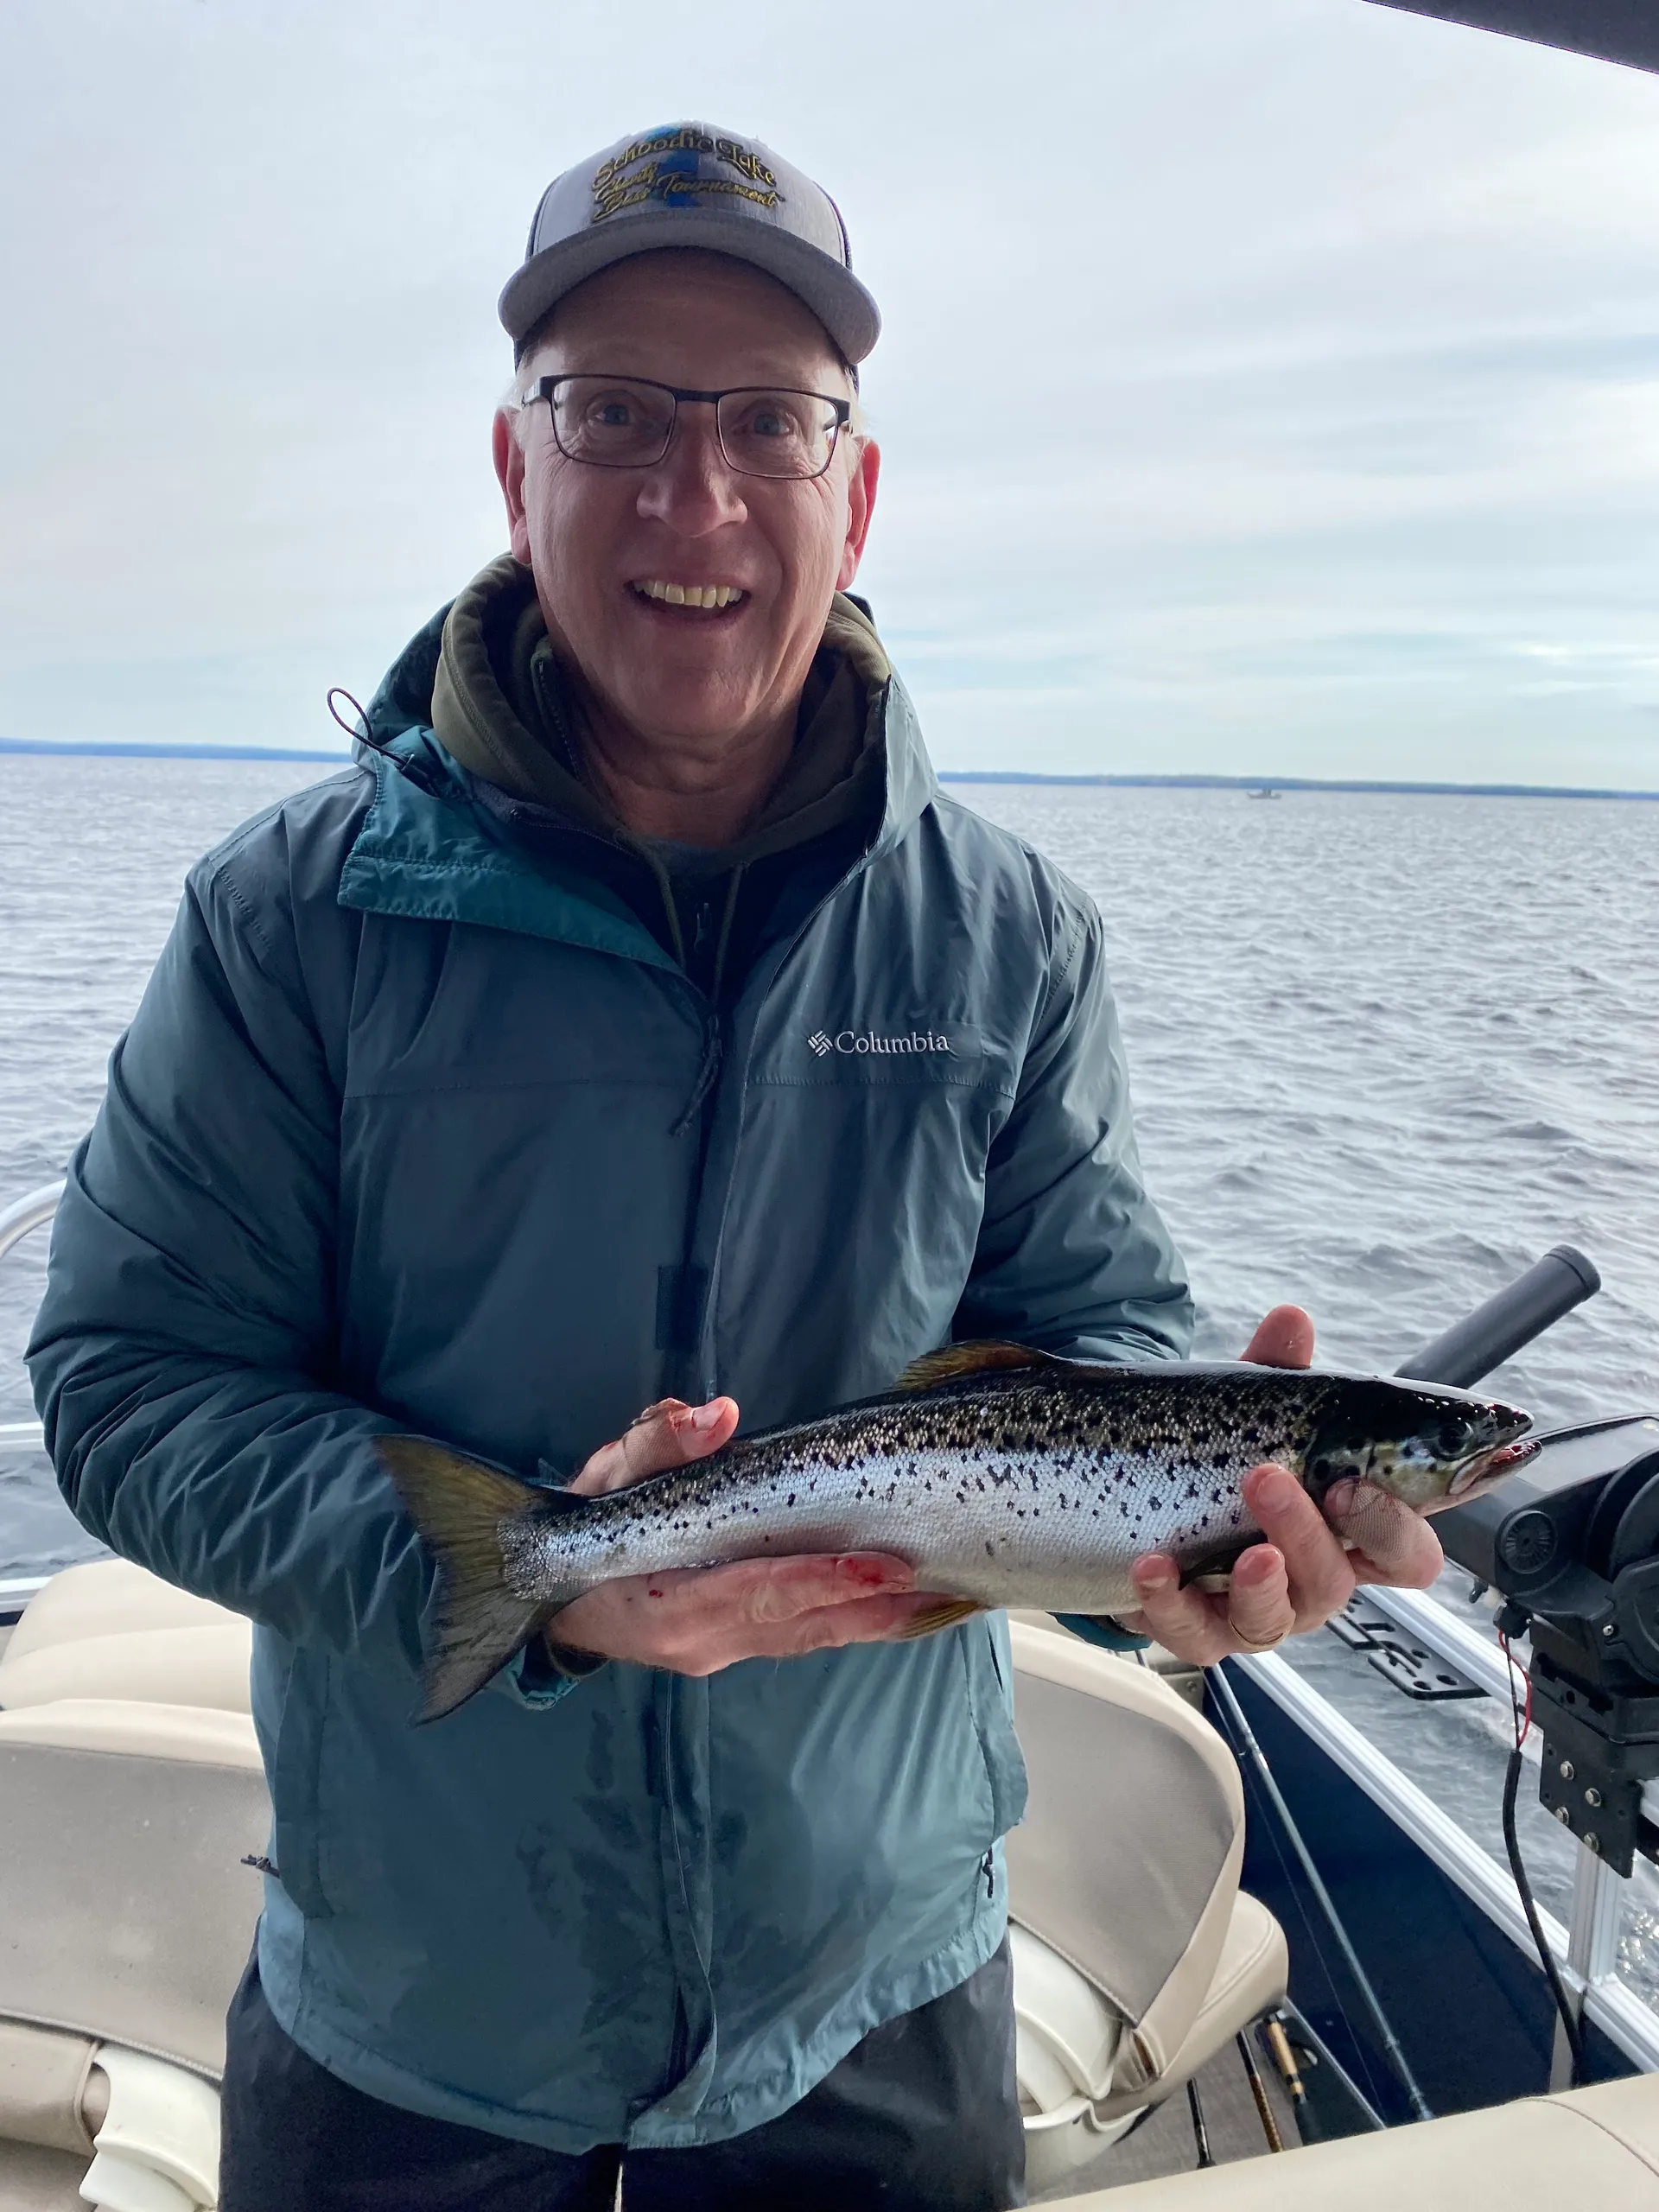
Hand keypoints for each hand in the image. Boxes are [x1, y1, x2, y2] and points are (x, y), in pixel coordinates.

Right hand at [550, 1397, 941, 1674]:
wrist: (553, 1593)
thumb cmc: (588, 1525)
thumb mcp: (608, 1473)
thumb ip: (658, 1443)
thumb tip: (717, 1416)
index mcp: (667, 1602)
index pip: (758, 1592)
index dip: (822, 1580)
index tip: (883, 1566)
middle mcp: (700, 1642)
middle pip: (799, 1624)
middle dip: (870, 1604)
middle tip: (938, 1582)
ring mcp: (720, 1653)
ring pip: (811, 1638)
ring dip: (876, 1620)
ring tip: (942, 1596)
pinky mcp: (737, 1649)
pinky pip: (805, 1639)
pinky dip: (856, 1623)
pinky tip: (904, 1607)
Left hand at [1117, 1305, 1443, 1664]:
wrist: (1137, 1505)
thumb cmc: (1221, 1460)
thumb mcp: (1247, 1414)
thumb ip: (1275, 1375)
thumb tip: (1291, 1320)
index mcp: (1343, 1534)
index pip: (1405, 1551)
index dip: (1395, 1526)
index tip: (1353, 1480)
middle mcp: (1307, 1581)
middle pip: (1337, 1582)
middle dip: (1307, 1533)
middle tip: (1269, 1479)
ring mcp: (1251, 1613)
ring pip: (1271, 1621)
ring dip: (1257, 1583)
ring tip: (1242, 1550)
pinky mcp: (1193, 1629)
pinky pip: (1189, 1632)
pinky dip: (1169, 1600)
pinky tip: (1152, 1564)